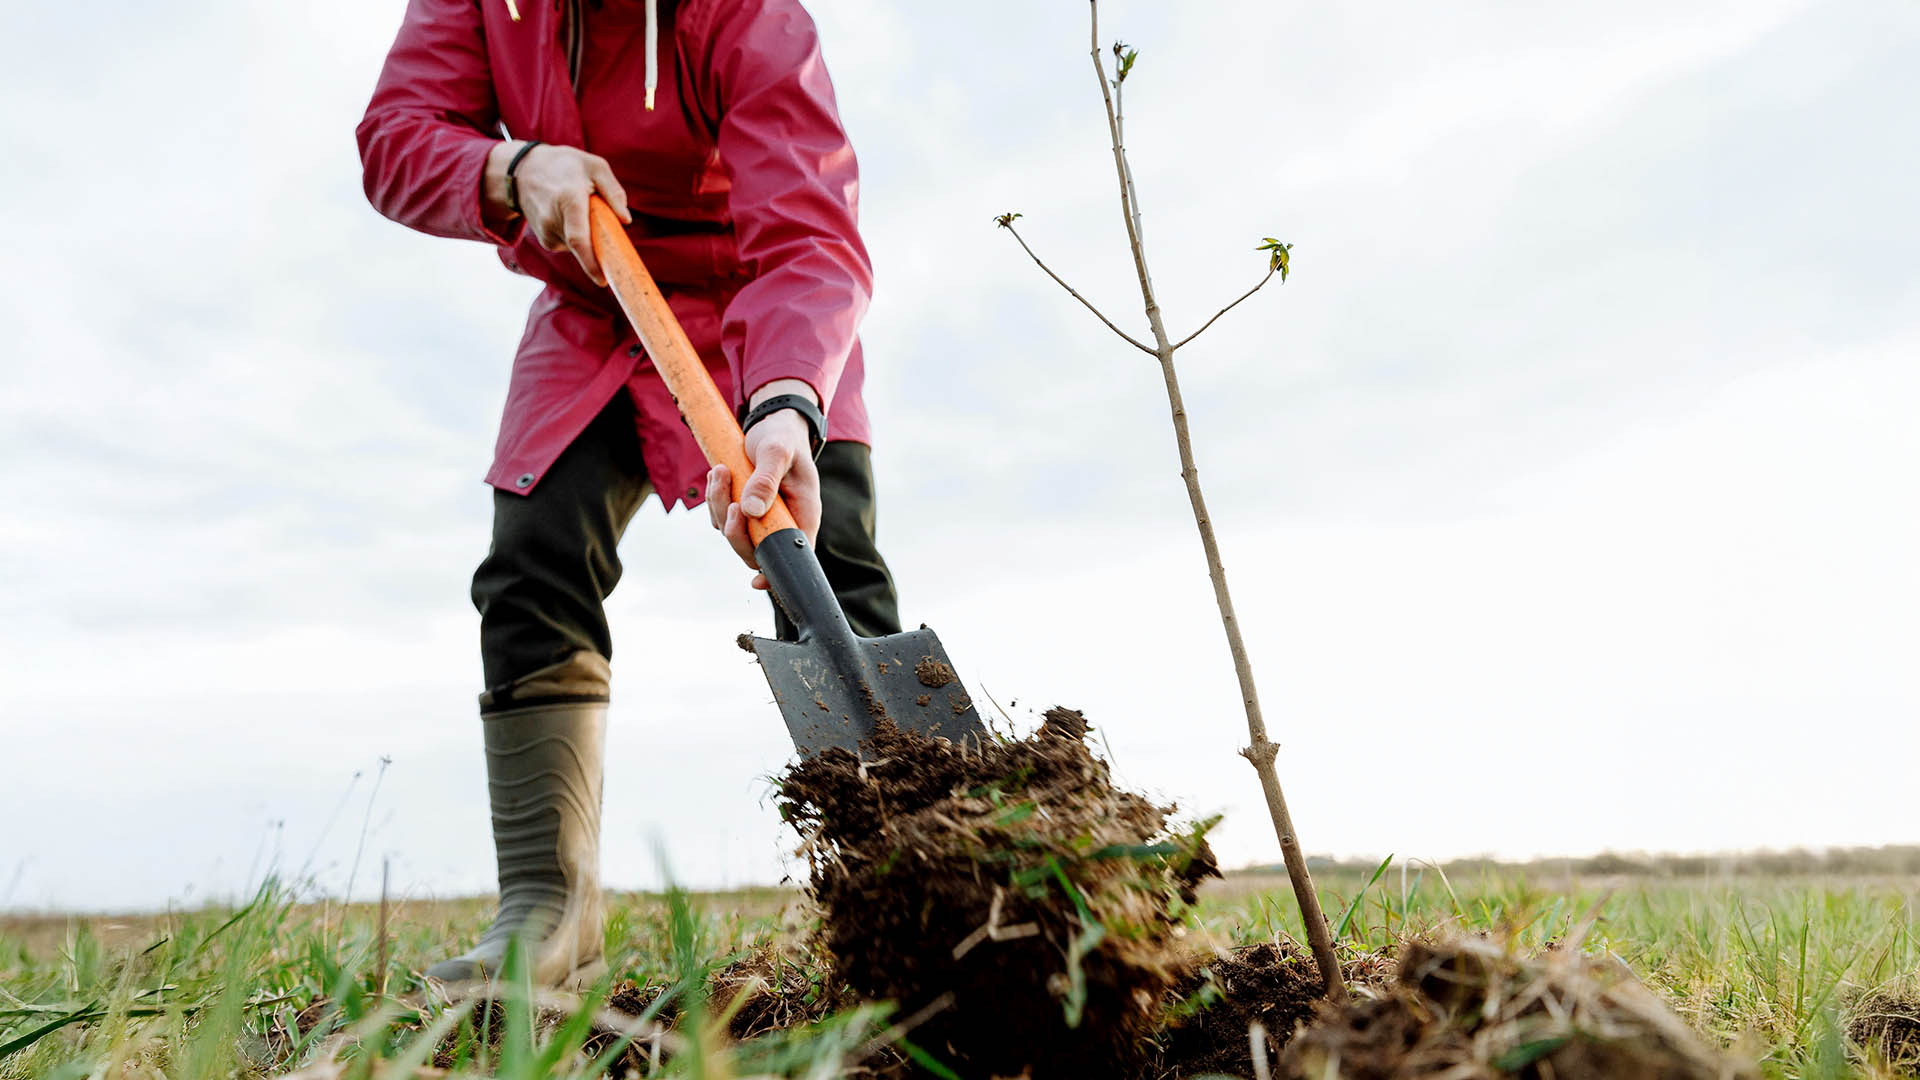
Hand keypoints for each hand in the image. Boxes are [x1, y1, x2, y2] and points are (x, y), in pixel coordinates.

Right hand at [483, 140, 629, 285]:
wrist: (523, 171)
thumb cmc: (564, 165)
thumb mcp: (594, 166)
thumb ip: (613, 190)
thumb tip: (626, 220)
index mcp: (568, 200)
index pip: (578, 239)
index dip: (590, 263)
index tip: (602, 281)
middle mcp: (553, 220)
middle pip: (584, 246)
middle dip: (600, 244)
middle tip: (602, 223)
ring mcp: (545, 232)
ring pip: (579, 246)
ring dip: (588, 234)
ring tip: (577, 207)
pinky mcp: (545, 240)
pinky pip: (571, 245)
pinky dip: (578, 235)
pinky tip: (568, 215)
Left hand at [704, 384, 821, 589]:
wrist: (773, 424)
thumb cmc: (783, 438)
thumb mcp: (777, 452)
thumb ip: (766, 479)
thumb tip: (750, 511)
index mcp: (803, 514)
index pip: (795, 555)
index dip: (777, 573)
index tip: (757, 580)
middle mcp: (783, 522)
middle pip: (755, 550)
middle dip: (735, 530)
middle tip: (729, 500)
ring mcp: (762, 518)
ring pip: (734, 532)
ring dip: (720, 505)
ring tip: (720, 471)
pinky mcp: (745, 510)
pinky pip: (722, 517)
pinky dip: (716, 498)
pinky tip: (719, 474)